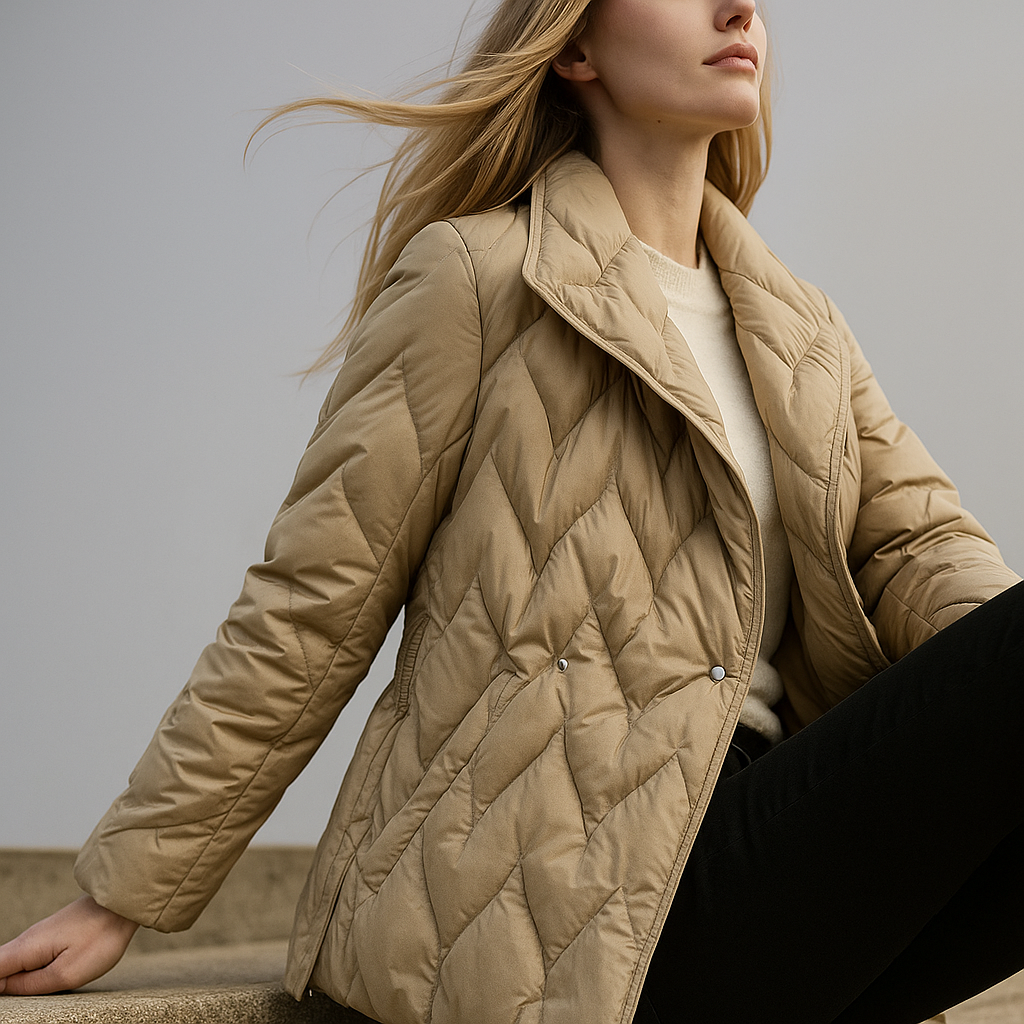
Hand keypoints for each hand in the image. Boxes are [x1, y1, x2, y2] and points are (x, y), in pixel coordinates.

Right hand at [0, 895, 138, 995]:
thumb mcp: (66, 973)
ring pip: (17, 965)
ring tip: (53, 979)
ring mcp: (39, 937)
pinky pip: (33, 959)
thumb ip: (30, 985)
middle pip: (1, 969)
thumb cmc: (100, 938)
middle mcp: (26, 940)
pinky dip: (35, 971)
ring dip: (21, 980)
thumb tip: (2, 989)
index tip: (7, 994)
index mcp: (25, 949)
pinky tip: (52, 974)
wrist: (124, 904)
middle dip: (6, 986)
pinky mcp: (53, 937)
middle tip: (41, 984)